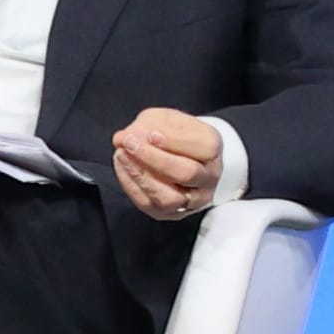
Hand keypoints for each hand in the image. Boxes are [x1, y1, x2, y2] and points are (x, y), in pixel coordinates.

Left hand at [110, 107, 227, 220]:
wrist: (182, 156)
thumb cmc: (174, 135)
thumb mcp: (165, 120)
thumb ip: (146, 125)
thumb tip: (121, 138)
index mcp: (212, 149)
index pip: (203, 147)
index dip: (175, 141)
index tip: (151, 134)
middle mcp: (208, 177)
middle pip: (186, 173)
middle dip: (153, 158)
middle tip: (129, 142)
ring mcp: (193, 199)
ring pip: (168, 197)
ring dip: (140, 176)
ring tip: (122, 155)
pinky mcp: (173, 213)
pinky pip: (150, 205)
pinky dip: (131, 186)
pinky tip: (123, 167)